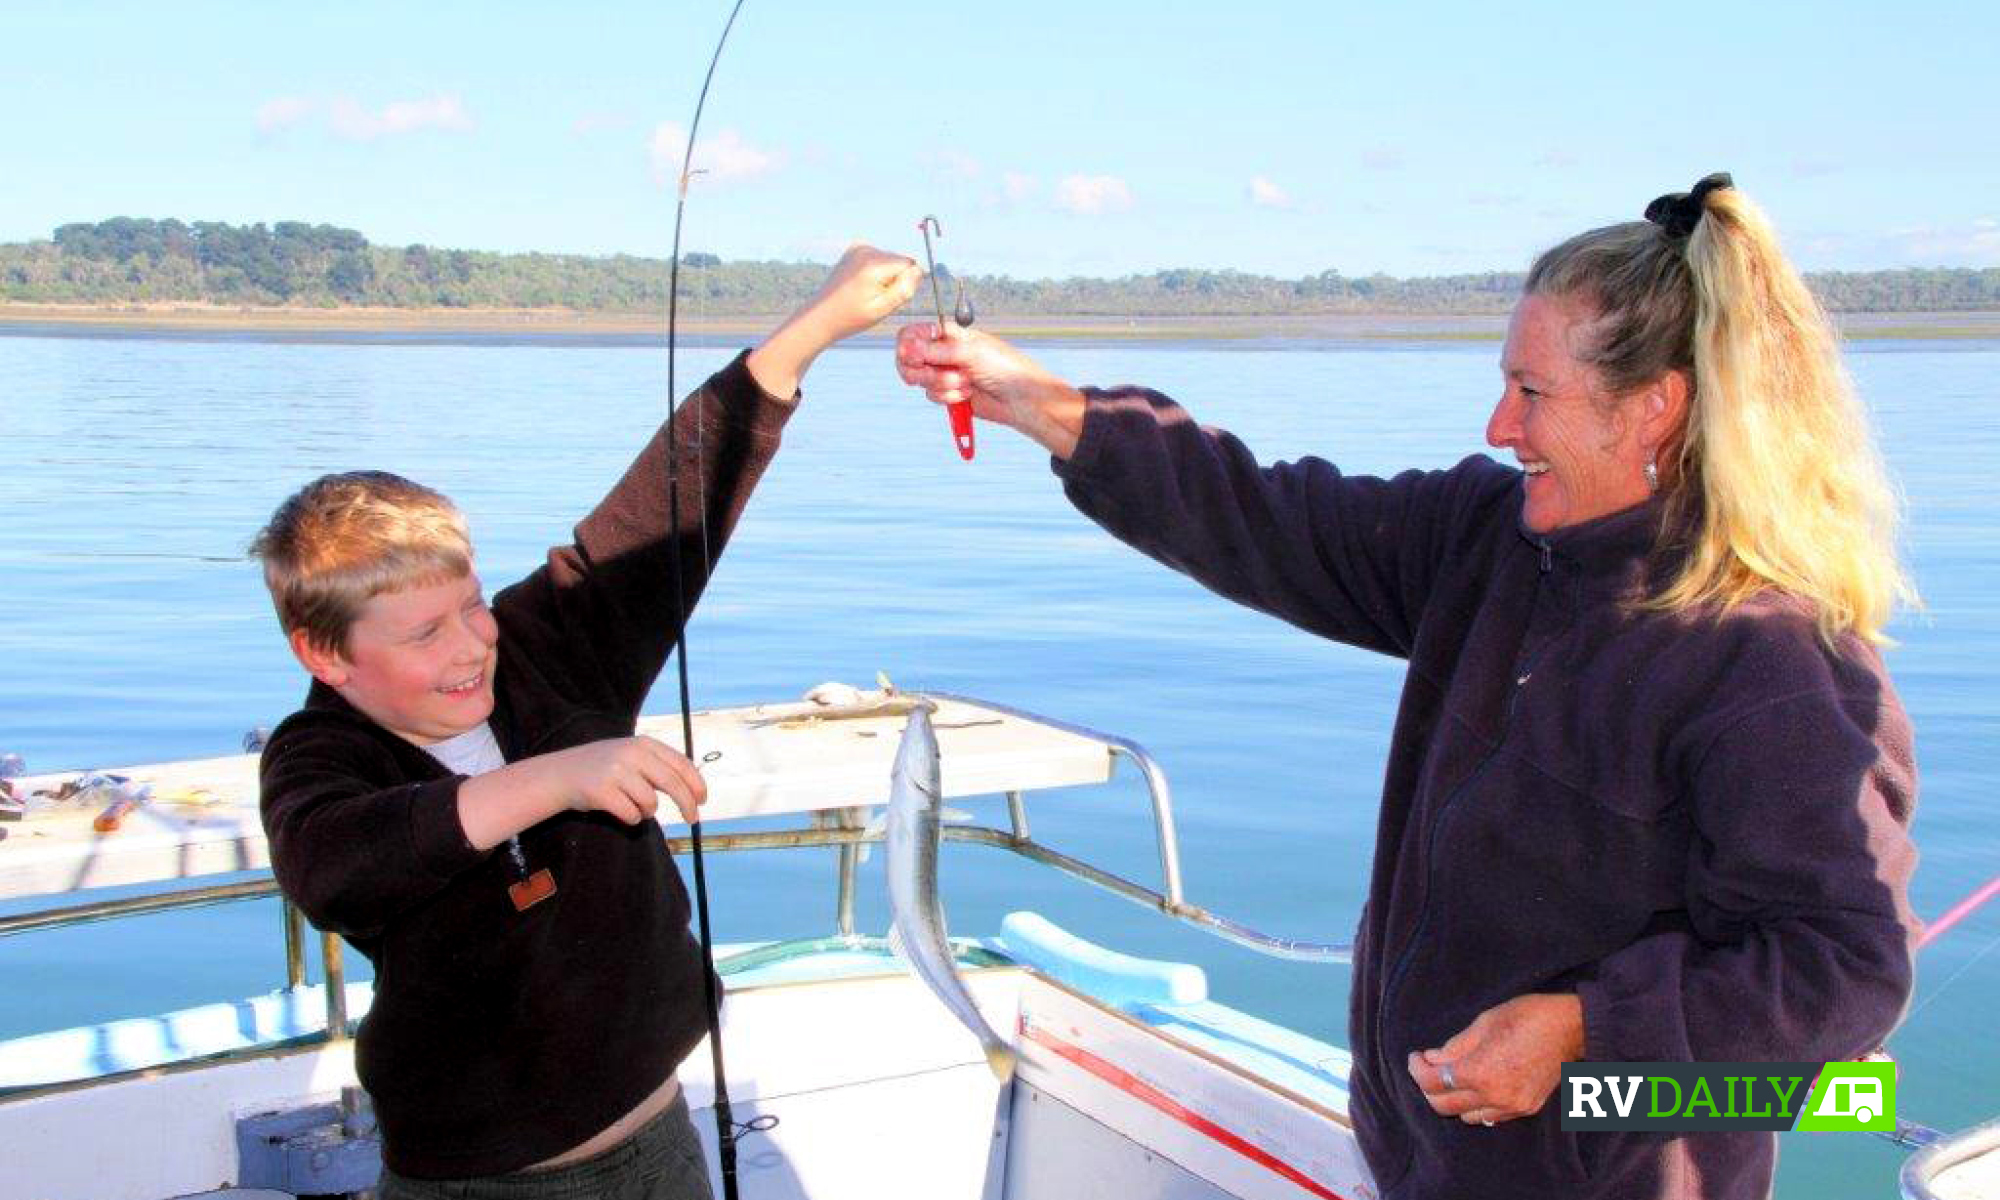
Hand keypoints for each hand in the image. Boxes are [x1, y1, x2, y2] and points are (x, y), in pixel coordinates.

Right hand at [541, 736, 706, 825]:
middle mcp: (631, 754)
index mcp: (643, 744)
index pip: (680, 763)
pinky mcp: (602, 791)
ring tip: (633, 806)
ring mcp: (615, 771)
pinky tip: (619, 810)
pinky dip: (631, 818)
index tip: (703, 800)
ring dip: (647, 811)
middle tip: (694, 820)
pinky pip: (631, 814)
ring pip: (650, 802)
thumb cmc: (605, 769)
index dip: (696, 783)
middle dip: (687, 804)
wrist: (562, 774)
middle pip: (672, 783)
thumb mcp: (632, 756)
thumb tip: (695, 791)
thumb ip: (660, 767)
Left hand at [791, 244, 923, 343]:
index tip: (888, 297)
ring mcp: (859, 247)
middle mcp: (867, 250)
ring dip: (885, 276)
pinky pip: (879, 259)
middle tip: (875, 298)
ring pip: (891, 260)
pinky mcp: (855, 249)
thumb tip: (919, 270)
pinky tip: (862, 285)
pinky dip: (876, 271)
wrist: (822, 315)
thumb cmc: (850, 317)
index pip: (910, 264)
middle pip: (900, 261)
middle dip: (895, 279)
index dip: (905, 283)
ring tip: (866, 293)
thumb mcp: (882, 309)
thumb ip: (904, 289)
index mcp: (874, 265)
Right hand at [893, 323, 1087, 457]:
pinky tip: (968, 395)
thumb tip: (908, 348)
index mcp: (949, 334)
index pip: (913, 334)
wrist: (1021, 399)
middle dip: (922, 370)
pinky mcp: (949, 394)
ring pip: (921, 381)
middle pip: (909, 359)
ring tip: (966, 383)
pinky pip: (933, 396)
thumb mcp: (970, 352)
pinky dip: (949, 397)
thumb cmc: (1004, 368)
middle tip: (940, 373)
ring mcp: (945, 374)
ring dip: (942, 385)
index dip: (908, 345)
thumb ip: (937, 350)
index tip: (913, 355)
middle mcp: (943, 352)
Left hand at [1407, 993, 1583, 1126]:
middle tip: (1426, 1068)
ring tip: (1452, 1076)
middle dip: (1429, 1088)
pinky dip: (1476, 1105)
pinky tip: (1476, 1086)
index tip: (1416, 1057)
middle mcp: (1494, 1096)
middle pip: (1444, 1106)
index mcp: (1480, 1072)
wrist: (1572, 1029)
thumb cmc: (1527, 1017)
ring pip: (1467, 1116)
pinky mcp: (1525, 1109)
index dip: (1417, 1069)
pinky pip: (1490, 1116)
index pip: (1433, 1082)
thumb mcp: (1483, 1023)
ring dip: (1453, 1099)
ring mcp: (1512, 1106)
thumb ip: (1454, 1047)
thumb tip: (1431, 1059)